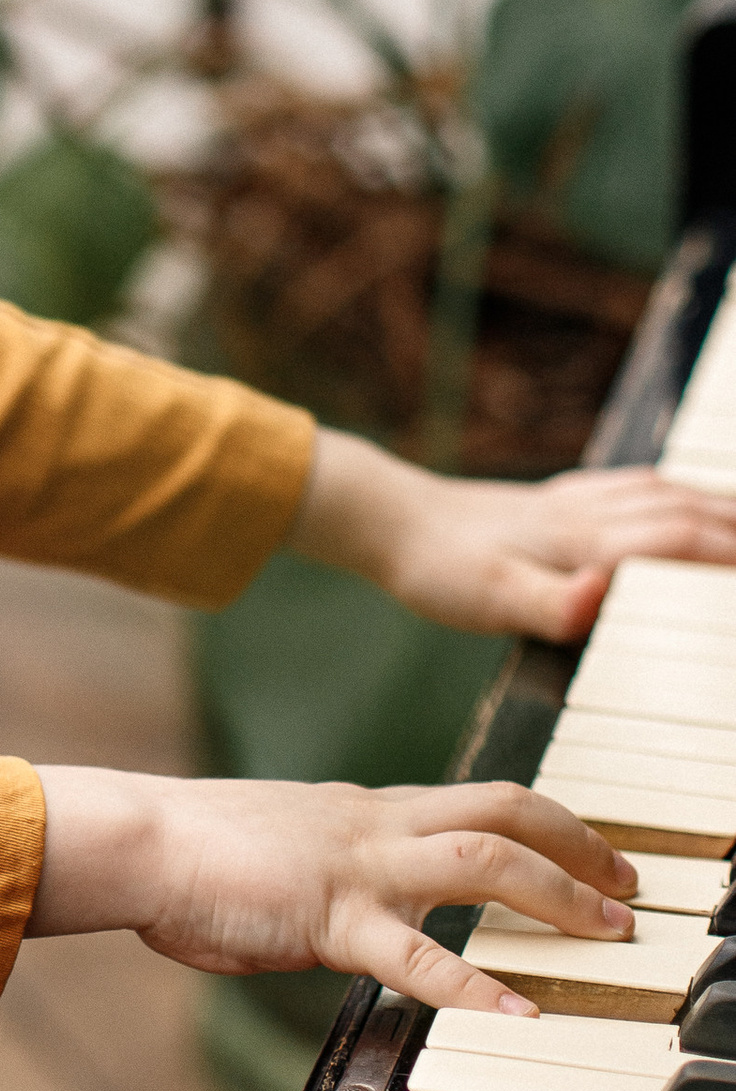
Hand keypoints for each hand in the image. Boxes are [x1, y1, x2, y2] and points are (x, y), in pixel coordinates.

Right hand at [28, 763, 638, 1015]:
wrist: (134, 840)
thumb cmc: (189, 857)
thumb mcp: (281, 857)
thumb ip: (331, 881)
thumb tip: (356, 918)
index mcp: (364, 810)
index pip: (479, 798)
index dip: (551, 821)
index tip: (597, 849)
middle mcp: (374, 823)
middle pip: (505, 809)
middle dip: (581, 845)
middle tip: (632, 885)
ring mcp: (356, 864)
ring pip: (483, 860)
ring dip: (558, 894)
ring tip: (610, 931)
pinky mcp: (328, 914)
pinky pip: (417, 953)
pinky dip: (476, 985)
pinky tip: (519, 1014)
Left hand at [289, 428, 735, 647]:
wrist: (387, 518)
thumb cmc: (436, 566)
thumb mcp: (488, 599)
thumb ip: (552, 604)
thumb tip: (604, 595)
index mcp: (587, 542)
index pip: (685, 543)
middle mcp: (590, 513)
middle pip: (690, 512)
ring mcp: (575, 502)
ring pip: (668, 494)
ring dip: (719, 506)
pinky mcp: (557, 500)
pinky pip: (636, 486)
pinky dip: (675, 492)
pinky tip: (678, 497)